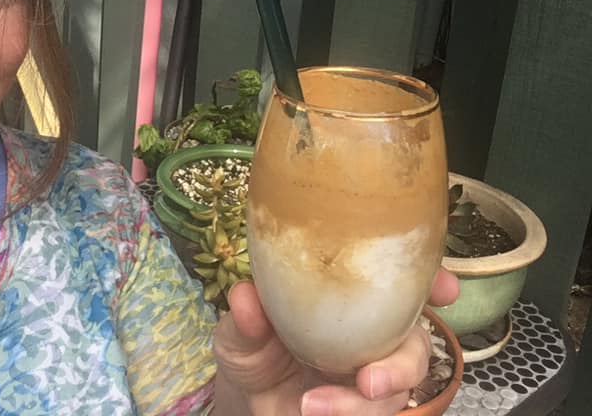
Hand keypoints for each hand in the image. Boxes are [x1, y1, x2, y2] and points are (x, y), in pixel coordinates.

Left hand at [212, 268, 459, 414]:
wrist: (247, 401)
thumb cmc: (252, 348)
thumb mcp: (239, 333)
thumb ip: (246, 320)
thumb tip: (245, 296)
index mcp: (351, 299)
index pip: (402, 283)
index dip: (432, 282)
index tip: (445, 289)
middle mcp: (372, 335)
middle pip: (415, 345)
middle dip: (403, 365)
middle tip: (368, 381)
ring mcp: (371, 374)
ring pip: (398, 390)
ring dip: (362, 405)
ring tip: (312, 407)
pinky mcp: (364, 408)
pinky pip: (378, 414)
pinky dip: (349, 414)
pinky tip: (314, 411)